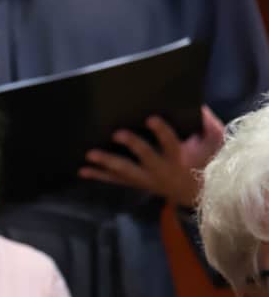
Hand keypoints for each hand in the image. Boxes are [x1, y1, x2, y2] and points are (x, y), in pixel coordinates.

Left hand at [80, 106, 225, 206]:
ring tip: (89, 155)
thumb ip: (206, 122)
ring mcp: (147, 179)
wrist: (200, 195)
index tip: (150, 118)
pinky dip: (98, 175)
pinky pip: (115, 181)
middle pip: (145, 157)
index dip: (161, 131)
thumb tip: (194, 101)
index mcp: (180, 157)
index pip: (171, 142)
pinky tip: (82, 171)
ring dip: (106, 163)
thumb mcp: (213, 141)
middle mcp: (162, 170)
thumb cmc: (208, 161)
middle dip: (132, 145)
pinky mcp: (137, 184)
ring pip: (125, 172)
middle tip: (117, 133)